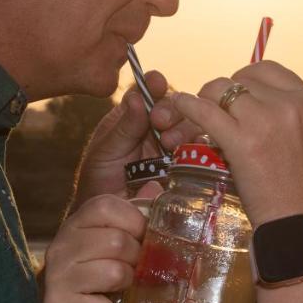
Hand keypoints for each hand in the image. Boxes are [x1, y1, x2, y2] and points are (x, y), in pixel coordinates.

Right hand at [43, 195, 146, 302]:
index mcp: (76, 224)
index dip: (134, 222)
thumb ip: (138, 215)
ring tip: (124, 290)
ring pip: (113, 272)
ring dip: (127, 284)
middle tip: (135, 271)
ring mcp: (56, 278)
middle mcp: (60, 246)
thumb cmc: (113, 284)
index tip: (143, 238)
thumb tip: (156, 188)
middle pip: (115, 240)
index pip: (105, 206)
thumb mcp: (127, 244)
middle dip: (136, 258)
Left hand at [70, 71, 201, 209]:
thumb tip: (135, 97)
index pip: (147, 92)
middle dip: (171, 109)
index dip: (154, 84)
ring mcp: (174, 147)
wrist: (110, 220)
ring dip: (184, 128)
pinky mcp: (188, 167)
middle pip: (175, 106)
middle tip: (160, 121)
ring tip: (169, 143)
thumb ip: (123, 127)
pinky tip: (191, 153)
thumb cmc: (99, 184)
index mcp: (133, 118)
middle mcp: (157, 129)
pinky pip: (202, 152)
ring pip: (192, 125)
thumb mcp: (105, 152)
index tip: (156, 82)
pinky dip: (201, 148)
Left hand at [171, 61, 302, 229]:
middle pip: (241, 77)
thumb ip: (294, 121)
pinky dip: (187, 107)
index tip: (237, 98)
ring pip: (220, 89)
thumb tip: (263, 112)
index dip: (246, 81)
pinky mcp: (242, 141)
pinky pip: (205, 110)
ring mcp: (266, 119)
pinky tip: (180, 108)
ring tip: (198, 117)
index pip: (268, 70)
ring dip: (206, 100)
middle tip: (216, 112)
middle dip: (224, 92)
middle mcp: (290, 103)